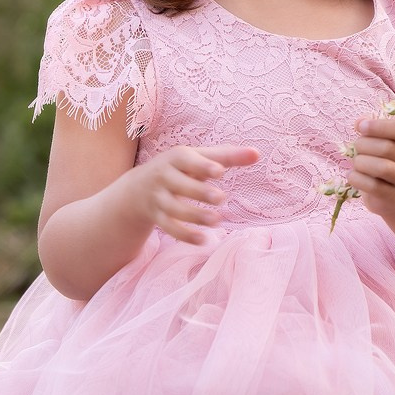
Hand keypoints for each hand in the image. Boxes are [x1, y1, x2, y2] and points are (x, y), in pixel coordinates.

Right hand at [129, 145, 260, 245]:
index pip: (186, 159)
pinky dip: (185, 235)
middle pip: (180, 185)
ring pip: (174, 209)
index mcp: (175, 158)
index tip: (220, 171)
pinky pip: (169, 227)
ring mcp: (158, 198)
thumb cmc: (179, 169)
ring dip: (195, 216)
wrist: (137, 188)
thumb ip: (227, 156)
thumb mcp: (198, 158)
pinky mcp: (157, 216)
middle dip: (199, 192)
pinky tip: (204, 240)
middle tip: (221, 198)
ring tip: (217, 221)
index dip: (202, 165)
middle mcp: (163, 176)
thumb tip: (257, 154)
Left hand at [347, 115, 394, 216]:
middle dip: (364, 145)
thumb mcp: (380, 143)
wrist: (393, 195)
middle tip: (356, 148)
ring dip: (361, 162)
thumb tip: (360, 122)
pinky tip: (352, 176)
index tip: (360, 127)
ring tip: (356, 163)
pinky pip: (373, 186)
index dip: (379, 126)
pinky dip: (357, 178)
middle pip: (387, 148)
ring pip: (382, 167)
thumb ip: (371, 129)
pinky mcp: (394, 197)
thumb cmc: (383, 162)